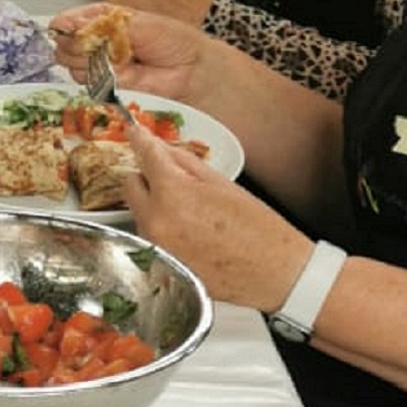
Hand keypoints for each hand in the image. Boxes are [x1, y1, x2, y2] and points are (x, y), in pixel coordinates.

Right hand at [49, 3, 204, 100]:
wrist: (192, 71)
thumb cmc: (172, 41)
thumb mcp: (138, 22)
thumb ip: (102, 23)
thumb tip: (68, 23)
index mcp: (104, 20)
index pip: (71, 20)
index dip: (66, 24)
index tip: (64, 27)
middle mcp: (98, 42)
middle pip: (65, 43)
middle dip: (77, 43)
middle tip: (99, 43)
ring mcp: (100, 66)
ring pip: (71, 64)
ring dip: (89, 61)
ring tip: (116, 58)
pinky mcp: (105, 87)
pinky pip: (87, 83)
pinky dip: (98, 77)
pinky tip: (117, 72)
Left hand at [125, 127, 310, 314]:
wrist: (275, 275)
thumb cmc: (258, 232)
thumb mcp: (222, 183)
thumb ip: (184, 163)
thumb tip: (161, 149)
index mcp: (173, 193)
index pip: (145, 155)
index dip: (141, 140)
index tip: (135, 132)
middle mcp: (156, 221)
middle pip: (132, 184)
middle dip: (149, 178)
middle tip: (176, 182)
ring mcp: (155, 246)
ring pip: (138, 211)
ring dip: (155, 205)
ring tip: (193, 216)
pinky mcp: (158, 266)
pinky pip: (148, 236)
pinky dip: (161, 229)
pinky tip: (190, 235)